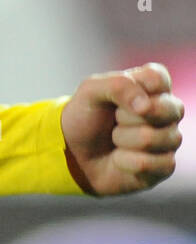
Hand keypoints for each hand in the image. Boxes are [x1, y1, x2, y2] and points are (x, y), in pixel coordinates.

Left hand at [61, 62, 184, 195]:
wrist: (73, 153)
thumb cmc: (85, 117)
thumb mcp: (90, 91)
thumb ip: (118, 85)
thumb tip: (145, 106)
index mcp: (154, 87)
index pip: (158, 78)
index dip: (131, 89)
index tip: (114, 98)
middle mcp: (168, 111)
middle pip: (164, 109)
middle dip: (125, 116)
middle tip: (114, 120)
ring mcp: (169, 139)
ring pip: (151, 138)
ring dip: (121, 139)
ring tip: (115, 139)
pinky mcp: (165, 165)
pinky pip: (148, 162)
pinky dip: (124, 161)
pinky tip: (120, 159)